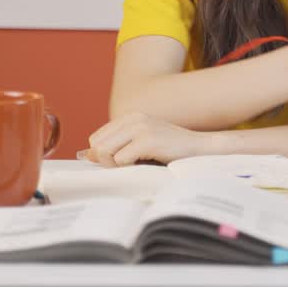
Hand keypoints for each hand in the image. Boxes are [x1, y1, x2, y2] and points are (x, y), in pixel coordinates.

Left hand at [84, 113, 210, 166]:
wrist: (201, 149)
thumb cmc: (172, 152)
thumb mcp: (142, 144)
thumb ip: (117, 146)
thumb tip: (86, 155)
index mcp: (130, 118)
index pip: (96, 138)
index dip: (103, 155)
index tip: (120, 163)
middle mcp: (133, 119)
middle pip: (97, 146)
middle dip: (107, 162)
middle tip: (128, 168)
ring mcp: (140, 128)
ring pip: (104, 153)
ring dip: (116, 166)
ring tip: (135, 167)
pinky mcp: (146, 140)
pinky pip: (120, 160)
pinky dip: (129, 169)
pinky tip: (145, 166)